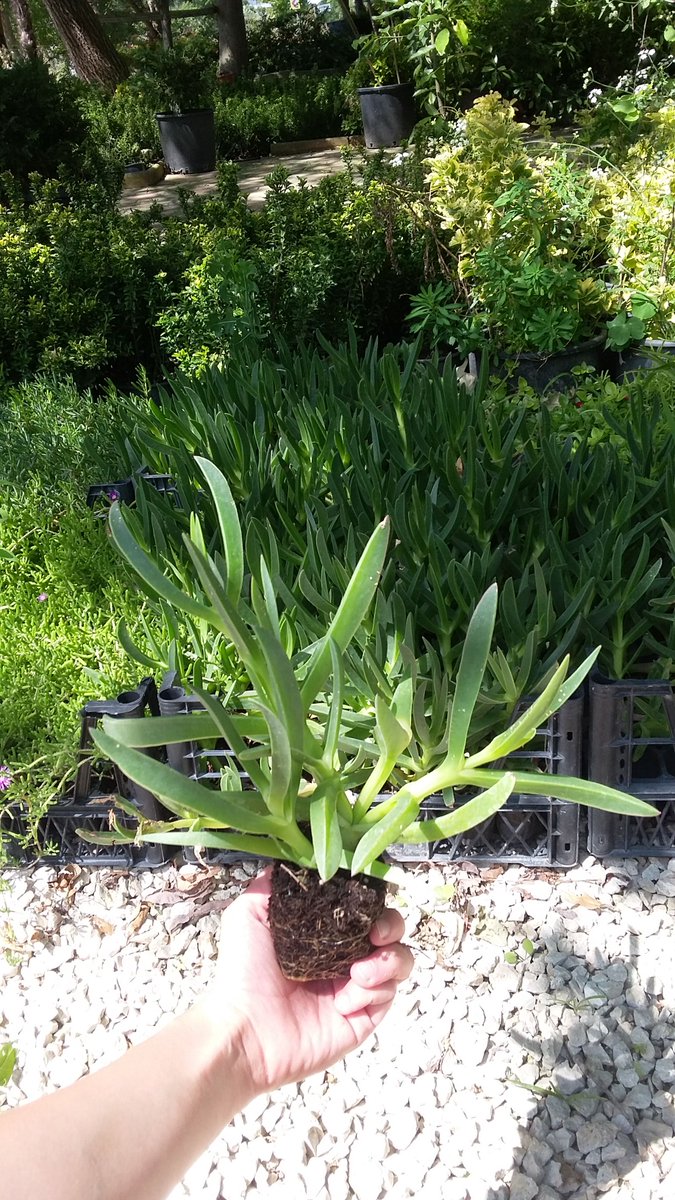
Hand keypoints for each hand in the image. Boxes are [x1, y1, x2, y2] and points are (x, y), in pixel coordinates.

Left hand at [204, 867, 413, 1094]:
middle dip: (391, 926)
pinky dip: (373, 993)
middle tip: (376, 934)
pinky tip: (343, 1000)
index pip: (362, 908)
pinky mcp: (363, 1018)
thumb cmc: (242, 972)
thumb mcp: (248, 914)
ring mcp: (356, 988)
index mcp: (322, 932)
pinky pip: (387, 997)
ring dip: (387, 961)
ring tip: (359, 973)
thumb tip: (294, 855)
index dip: (371, 900)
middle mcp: (343, 957)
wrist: (246, 1030)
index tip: (368, 899)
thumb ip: (273, 883)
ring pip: (398, 962)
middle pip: (390, 931)